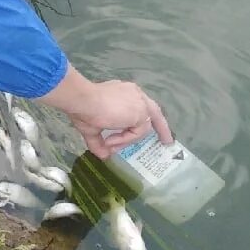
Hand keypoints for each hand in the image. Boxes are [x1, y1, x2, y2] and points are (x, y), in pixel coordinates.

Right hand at [36, 68, 172, 160]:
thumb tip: (102, 156)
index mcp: (125, 93)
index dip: (141, 119)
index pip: (140, 106)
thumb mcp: (91, 127)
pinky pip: (137, 133)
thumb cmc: (84, 108)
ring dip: (126, 140)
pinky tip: (110, 140)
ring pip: (141, 127)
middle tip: (167, 142)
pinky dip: (125, 140)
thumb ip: (99, 141)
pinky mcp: (141, 112)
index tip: (139, 130)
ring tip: (109, 144)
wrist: (83, 100)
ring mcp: (140, 102)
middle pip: (154, 112)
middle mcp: (135, 94)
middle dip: (162, 128)